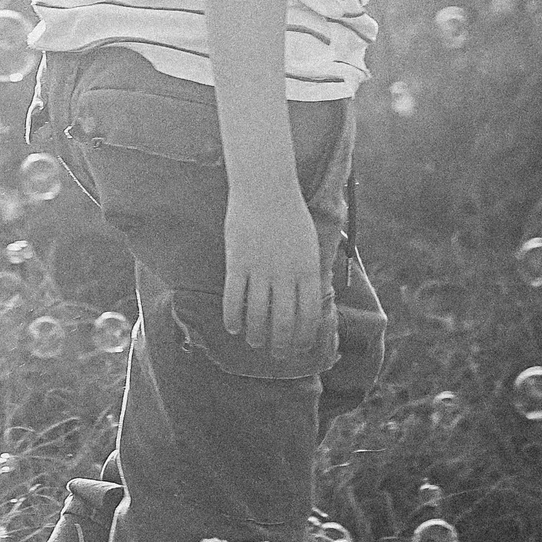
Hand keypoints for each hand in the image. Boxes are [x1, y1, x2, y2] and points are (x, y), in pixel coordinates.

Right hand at [222, 183, 326, 362]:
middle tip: (277, 354)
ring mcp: (260, 269)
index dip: (303, 336)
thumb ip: (308, 273)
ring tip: (255, 343)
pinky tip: (232, 327)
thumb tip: (308, 301)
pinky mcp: (237, 262)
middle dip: (281, 343)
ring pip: (258, 313)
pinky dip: (233, 316)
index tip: (298, 347)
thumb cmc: (290, 215)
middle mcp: (285, 274)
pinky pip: (234, 296)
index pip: (308, 314)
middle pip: (283, 320)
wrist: (265, 188)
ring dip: (257, 333)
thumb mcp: (309, 245)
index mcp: (307, 270)